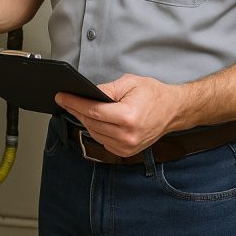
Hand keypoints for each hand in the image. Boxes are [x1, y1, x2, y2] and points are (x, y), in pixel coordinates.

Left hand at [54, 73, 185, 156]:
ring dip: (83, 120)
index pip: (93, 111)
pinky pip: (103, 141)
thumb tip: (86, 94)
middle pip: (91, 123)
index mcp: (128, 117)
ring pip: (95, 133)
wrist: (173, 110)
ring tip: (75, 108)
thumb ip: (106, 89)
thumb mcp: (129, 83)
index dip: (74, 103)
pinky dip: (95, 130)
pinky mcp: (127, 151)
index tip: (61, 96)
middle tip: (64, 100)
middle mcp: (128, 135)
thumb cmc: (153, 94)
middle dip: (75, 110)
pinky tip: (90, 119)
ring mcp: (128, 146)